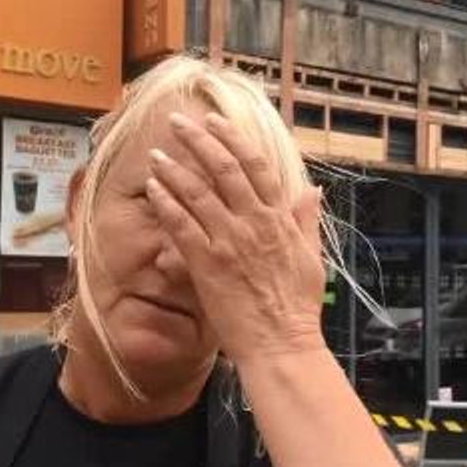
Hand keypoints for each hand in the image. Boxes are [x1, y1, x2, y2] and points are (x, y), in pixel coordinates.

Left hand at [145, 111, 326, 364]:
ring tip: (156, 153)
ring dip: (174, 169)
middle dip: (197, 141)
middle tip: (177, 123)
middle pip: (223, 169)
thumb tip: (313, 189)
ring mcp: (229, 242)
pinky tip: (152, 189)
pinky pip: (182, 225)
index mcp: (279, 220)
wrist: (281, 345)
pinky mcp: (208, 264)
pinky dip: (166, 204)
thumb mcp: (311, 257)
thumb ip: (306, 220)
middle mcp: (254, 224)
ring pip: (197, 193)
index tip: (216, 122)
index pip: (256, 166)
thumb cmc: (296, 308)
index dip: (233, 139)